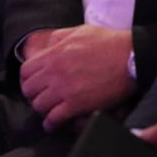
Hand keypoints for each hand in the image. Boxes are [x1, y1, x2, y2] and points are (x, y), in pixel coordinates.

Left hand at [18, 25, 134, 130]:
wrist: (130, 58)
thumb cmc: (109, 43)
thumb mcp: (81, 31)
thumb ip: (60, 37)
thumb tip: (49, 45)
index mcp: (54, 54)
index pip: (25, 70)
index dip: (27, 79)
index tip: (33, 84)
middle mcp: (55, 72)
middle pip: (29, 90)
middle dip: (32, 95)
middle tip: (40, 98)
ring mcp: (64, 89)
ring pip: (39, 106)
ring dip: (42, 110)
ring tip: (47, 111)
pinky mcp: (77, 104)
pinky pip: (54, 119)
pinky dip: (51, 124)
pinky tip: (53, 125)